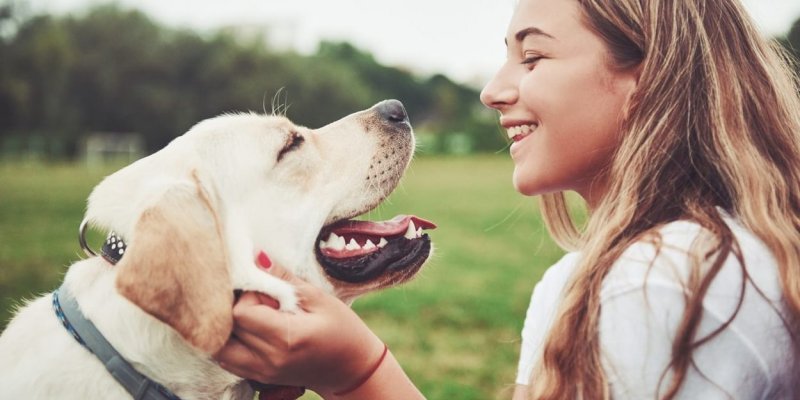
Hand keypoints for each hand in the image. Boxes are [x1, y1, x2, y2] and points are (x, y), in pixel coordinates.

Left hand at [214, 254, 385, 395]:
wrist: (353, 369)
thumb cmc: (343, 330)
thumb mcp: (320, 299)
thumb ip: (285, 279)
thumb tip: (257, 257)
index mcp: (286, 337)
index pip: (241, 312)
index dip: (248, 294)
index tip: (266, 290)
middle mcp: (270, 359)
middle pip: (227, 328)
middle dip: (236, 308)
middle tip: (260, 301)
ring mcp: (262, 372)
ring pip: (220, 347)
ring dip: (228, 327)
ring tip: (252, 316)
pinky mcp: (259, 378)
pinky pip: (227, 360)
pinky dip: (231, 342)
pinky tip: (250, 331)